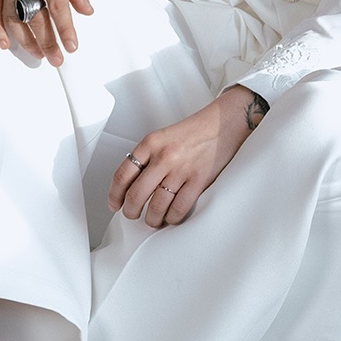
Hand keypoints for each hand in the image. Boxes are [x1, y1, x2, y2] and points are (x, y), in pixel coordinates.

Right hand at [0, 0, 92, 63]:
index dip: (65, 30)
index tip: (72, 47)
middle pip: (35, 16)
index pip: (58, 7)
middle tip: (56, 59)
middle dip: (46, 42)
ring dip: (24, 40)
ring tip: (36, 55)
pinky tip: (4, 43)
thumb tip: (86, 11)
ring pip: (12, 17)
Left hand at [107, 86, 267, 227]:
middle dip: (131, 212)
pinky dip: (172, 218)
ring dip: (152, 219)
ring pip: (156, 206)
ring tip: (154, 219)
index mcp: (151, 143)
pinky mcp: (199, 180)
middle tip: (133, 215)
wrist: (226, 121)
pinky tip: (172, 216)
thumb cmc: (197, 130)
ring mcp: (181, 169)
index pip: (122, 175)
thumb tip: (133, 185)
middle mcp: (164, 156)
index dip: (115, 195)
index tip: (115, 204)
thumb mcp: (164, 136)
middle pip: (135, 195)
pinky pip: (179, 208)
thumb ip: (148, 157)